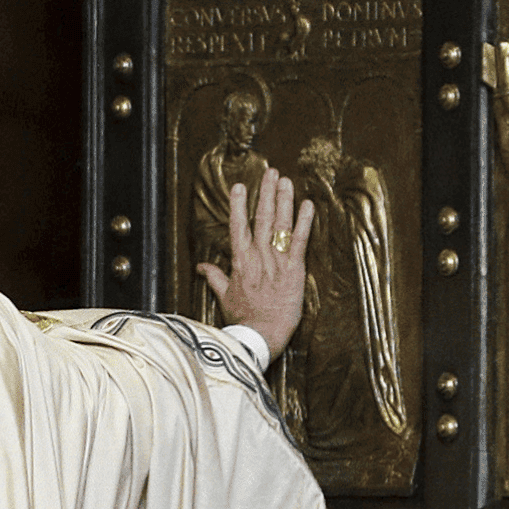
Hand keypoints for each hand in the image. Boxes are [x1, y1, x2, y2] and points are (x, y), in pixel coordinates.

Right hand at [195, 165, 312, 360]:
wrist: (259, 336)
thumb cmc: (242, 319)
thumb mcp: (224, 296)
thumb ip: (214, 277)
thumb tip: (201, 266)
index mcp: (239, 262)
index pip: (237, 226)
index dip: (238, 205)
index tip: (239, 186)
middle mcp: (257, 257)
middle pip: (261, 218)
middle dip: (265, 193)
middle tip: (270, 172)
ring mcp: (276, 262)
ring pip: (279, 225)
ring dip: (283, 200)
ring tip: (285, 181)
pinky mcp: (294, 270)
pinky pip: (300, 241)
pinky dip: (304, 222)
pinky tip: (308, 205)